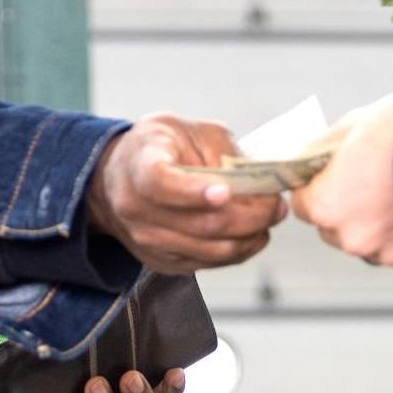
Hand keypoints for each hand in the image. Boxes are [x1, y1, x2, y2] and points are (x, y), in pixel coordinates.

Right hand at [84, 115, 287, 272]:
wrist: (116, 180)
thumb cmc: (157, 148)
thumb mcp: (184, 129)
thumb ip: (220, 149)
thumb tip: (258, 179)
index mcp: (138, 167)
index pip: (161, 184)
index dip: (194, 191)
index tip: (225, 191)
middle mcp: (137, 210)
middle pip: (201, 225)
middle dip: (250, 216)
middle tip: (276, 204)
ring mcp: (149, 241)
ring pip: (213, 250)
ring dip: (251, 236)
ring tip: (269, 216)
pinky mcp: (163, 263)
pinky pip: (211, 263)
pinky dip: (239, 249)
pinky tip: (251, 232)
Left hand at [289, 86, 392, 267]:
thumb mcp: (354, 124)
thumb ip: (328, 149)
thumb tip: (314, 154)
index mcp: (327, 205)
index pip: (304, 205)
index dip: (318, 186)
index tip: (333, 173)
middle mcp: (354, 237)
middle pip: (336, 228)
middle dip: (349, 207)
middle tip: (372, 178)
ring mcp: (391, 252)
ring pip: (374, 242)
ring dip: (382, 223)